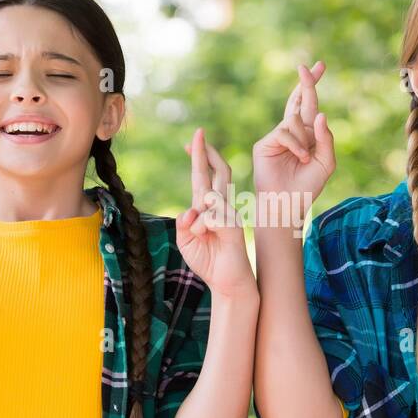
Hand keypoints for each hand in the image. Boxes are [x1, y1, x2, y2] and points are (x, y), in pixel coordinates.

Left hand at [176, 128, 255, 300]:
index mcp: (208, 209)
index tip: (191, 141)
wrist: (228, 283)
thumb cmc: (208, 262)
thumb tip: (192, 209)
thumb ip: (183, 223)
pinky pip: (213, 216)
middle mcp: (221, 207)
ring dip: (197, 217)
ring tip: (201, 235)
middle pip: (216, 172)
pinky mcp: (234, 225)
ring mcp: (230, 214)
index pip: (203, 178)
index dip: (198, 159)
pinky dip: (203, 227)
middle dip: (205, 153)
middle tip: (197, 133)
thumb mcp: (186, 241)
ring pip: (209, 197)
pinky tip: (207, 237)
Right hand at [252, 60, 335, 203]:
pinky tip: (300, 157)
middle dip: (306, 83)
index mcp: (306, 135)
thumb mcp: (326, 162)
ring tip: (305, 158)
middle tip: (308, 66)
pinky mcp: (264, 143)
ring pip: (294, 121)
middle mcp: (291, 132)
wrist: (289, 204)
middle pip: (298, 100)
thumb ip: (325, 138)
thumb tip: (320, 113)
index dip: (312, 85)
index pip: (309, 105)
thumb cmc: (308, 187)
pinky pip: (285, 132)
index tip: (320, 65)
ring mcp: (276, 137)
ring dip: (304, 139)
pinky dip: (296, 144)